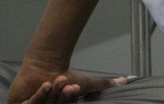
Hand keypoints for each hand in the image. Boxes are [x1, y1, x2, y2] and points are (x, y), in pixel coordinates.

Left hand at [8, 59, 125, 103]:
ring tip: (55, 80)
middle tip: (67, 83)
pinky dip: (38, 95)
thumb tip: (125, 81)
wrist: (44, 65)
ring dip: (51, 94)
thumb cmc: (64, 76)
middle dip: (61, 96)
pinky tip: (44, 84)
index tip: (75, 87)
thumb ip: (104, 85)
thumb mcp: (86, 83)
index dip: (69, 99)